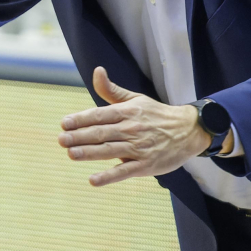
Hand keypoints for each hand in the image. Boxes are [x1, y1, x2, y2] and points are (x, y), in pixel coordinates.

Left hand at [59, 67, 210, 186]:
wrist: (188, 131)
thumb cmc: (156, 115)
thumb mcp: (135, 99)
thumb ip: (112, 90)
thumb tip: (97, 71)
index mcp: (127, 112)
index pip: (99, 115)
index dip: (80, 119)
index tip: (64, 123)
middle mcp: (131, 129)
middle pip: (101, 133)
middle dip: (79, 136)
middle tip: (61, 139)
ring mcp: (138, 148)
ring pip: (109, 150)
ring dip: (88, 153)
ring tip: (70, 154)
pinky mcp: (146, 165)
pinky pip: (124, 171)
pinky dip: (108, 176)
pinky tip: (93, 180)